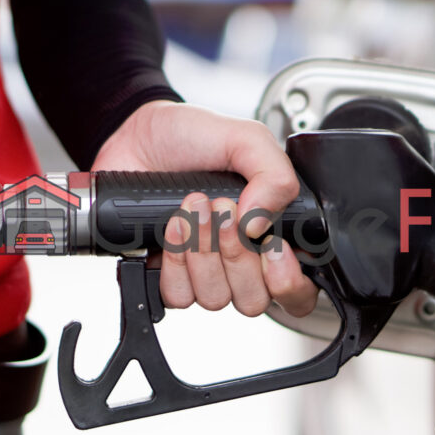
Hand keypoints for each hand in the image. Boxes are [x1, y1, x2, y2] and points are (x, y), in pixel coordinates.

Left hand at [92, 100, 318, 317]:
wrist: (137, 135)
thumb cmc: (192, 137)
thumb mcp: (247, 139)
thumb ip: (275, 176)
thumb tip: (259, 226)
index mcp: (272, 234)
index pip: (298, 290)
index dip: (288, 280)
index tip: (272, 246)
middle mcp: (241, 261)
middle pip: (254, 300)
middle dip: (237, 254)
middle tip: (223, 209)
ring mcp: (204, 272)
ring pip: (215, 298)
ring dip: (203, 252)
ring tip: (194, 207)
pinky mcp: (167, 275)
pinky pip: (178, 295)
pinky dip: (174, 261)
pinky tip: (171, 226)